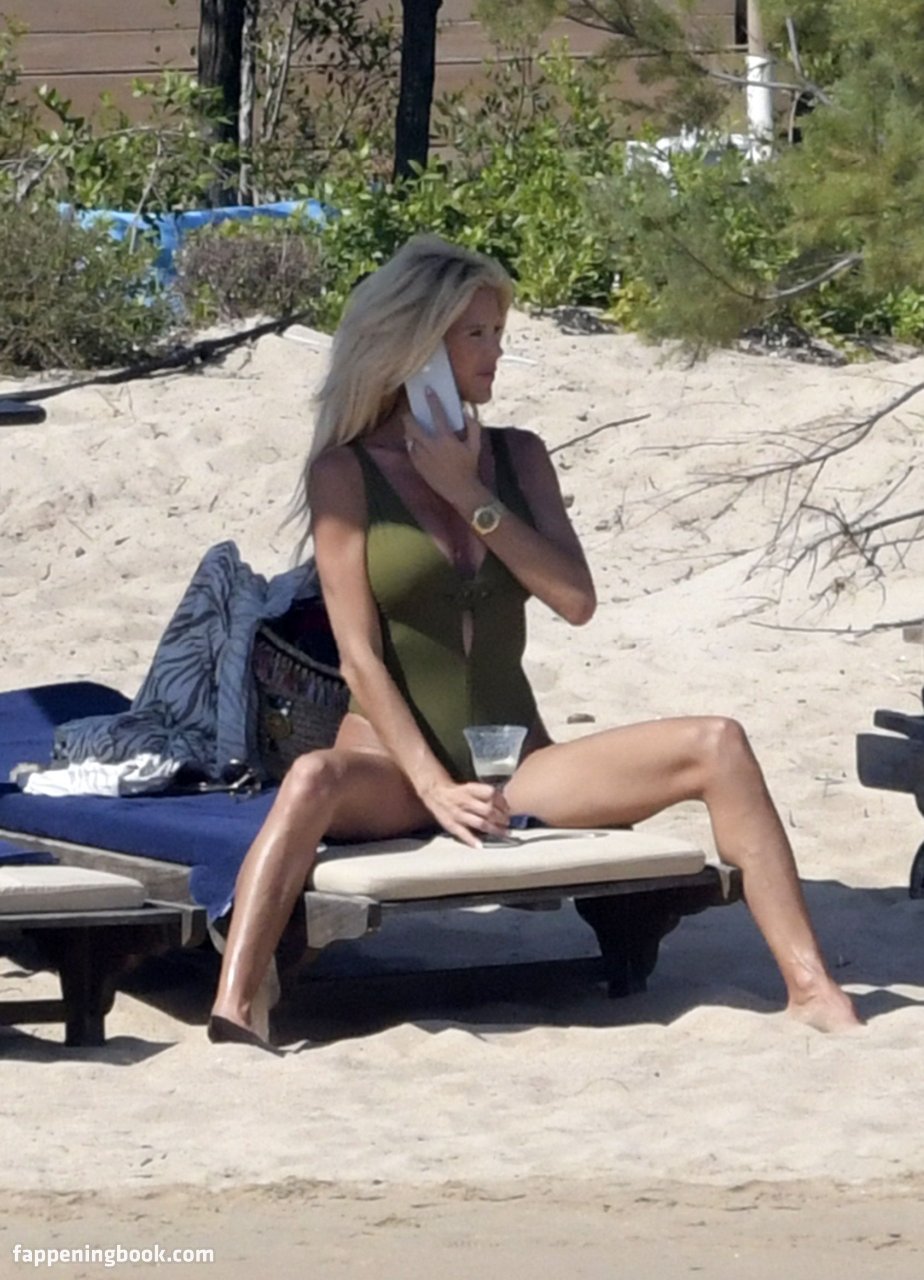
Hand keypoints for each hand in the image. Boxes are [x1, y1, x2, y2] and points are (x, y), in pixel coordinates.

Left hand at [403, 392, 482, 506]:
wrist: (460, 490)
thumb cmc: (469, 467)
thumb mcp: (476, 446)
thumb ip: (473, 427)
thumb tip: (466, 413)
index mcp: (446, 438)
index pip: (437, 414)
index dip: (432, 400)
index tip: (428, 390)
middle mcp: (431, 446)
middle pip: (412, 426)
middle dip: (408, 417)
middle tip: (409, 413)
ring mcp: (422, 456)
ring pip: (409, 438)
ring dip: (409, 431)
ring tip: (412, 428)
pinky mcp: (418, 466)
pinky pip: (410, 450)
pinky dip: (411, 444)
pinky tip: (415, 443)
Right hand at [418, 778, 510, 847]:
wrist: (435, 792)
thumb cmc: (458, 791)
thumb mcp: (471, 786)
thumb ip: (484, 794)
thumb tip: (504, 803)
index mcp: (470, 789)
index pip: (491, 793)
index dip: (502, 801)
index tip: (508, 808)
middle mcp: (465, 801)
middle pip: (488, 810)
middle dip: (501, 817)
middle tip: (508, 822)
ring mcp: (458, 814)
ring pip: (480, 823)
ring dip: (494, 829)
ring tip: (504, 833)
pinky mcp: (451, 824)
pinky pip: (463, 833)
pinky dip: (472, 840)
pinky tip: (480, 846)